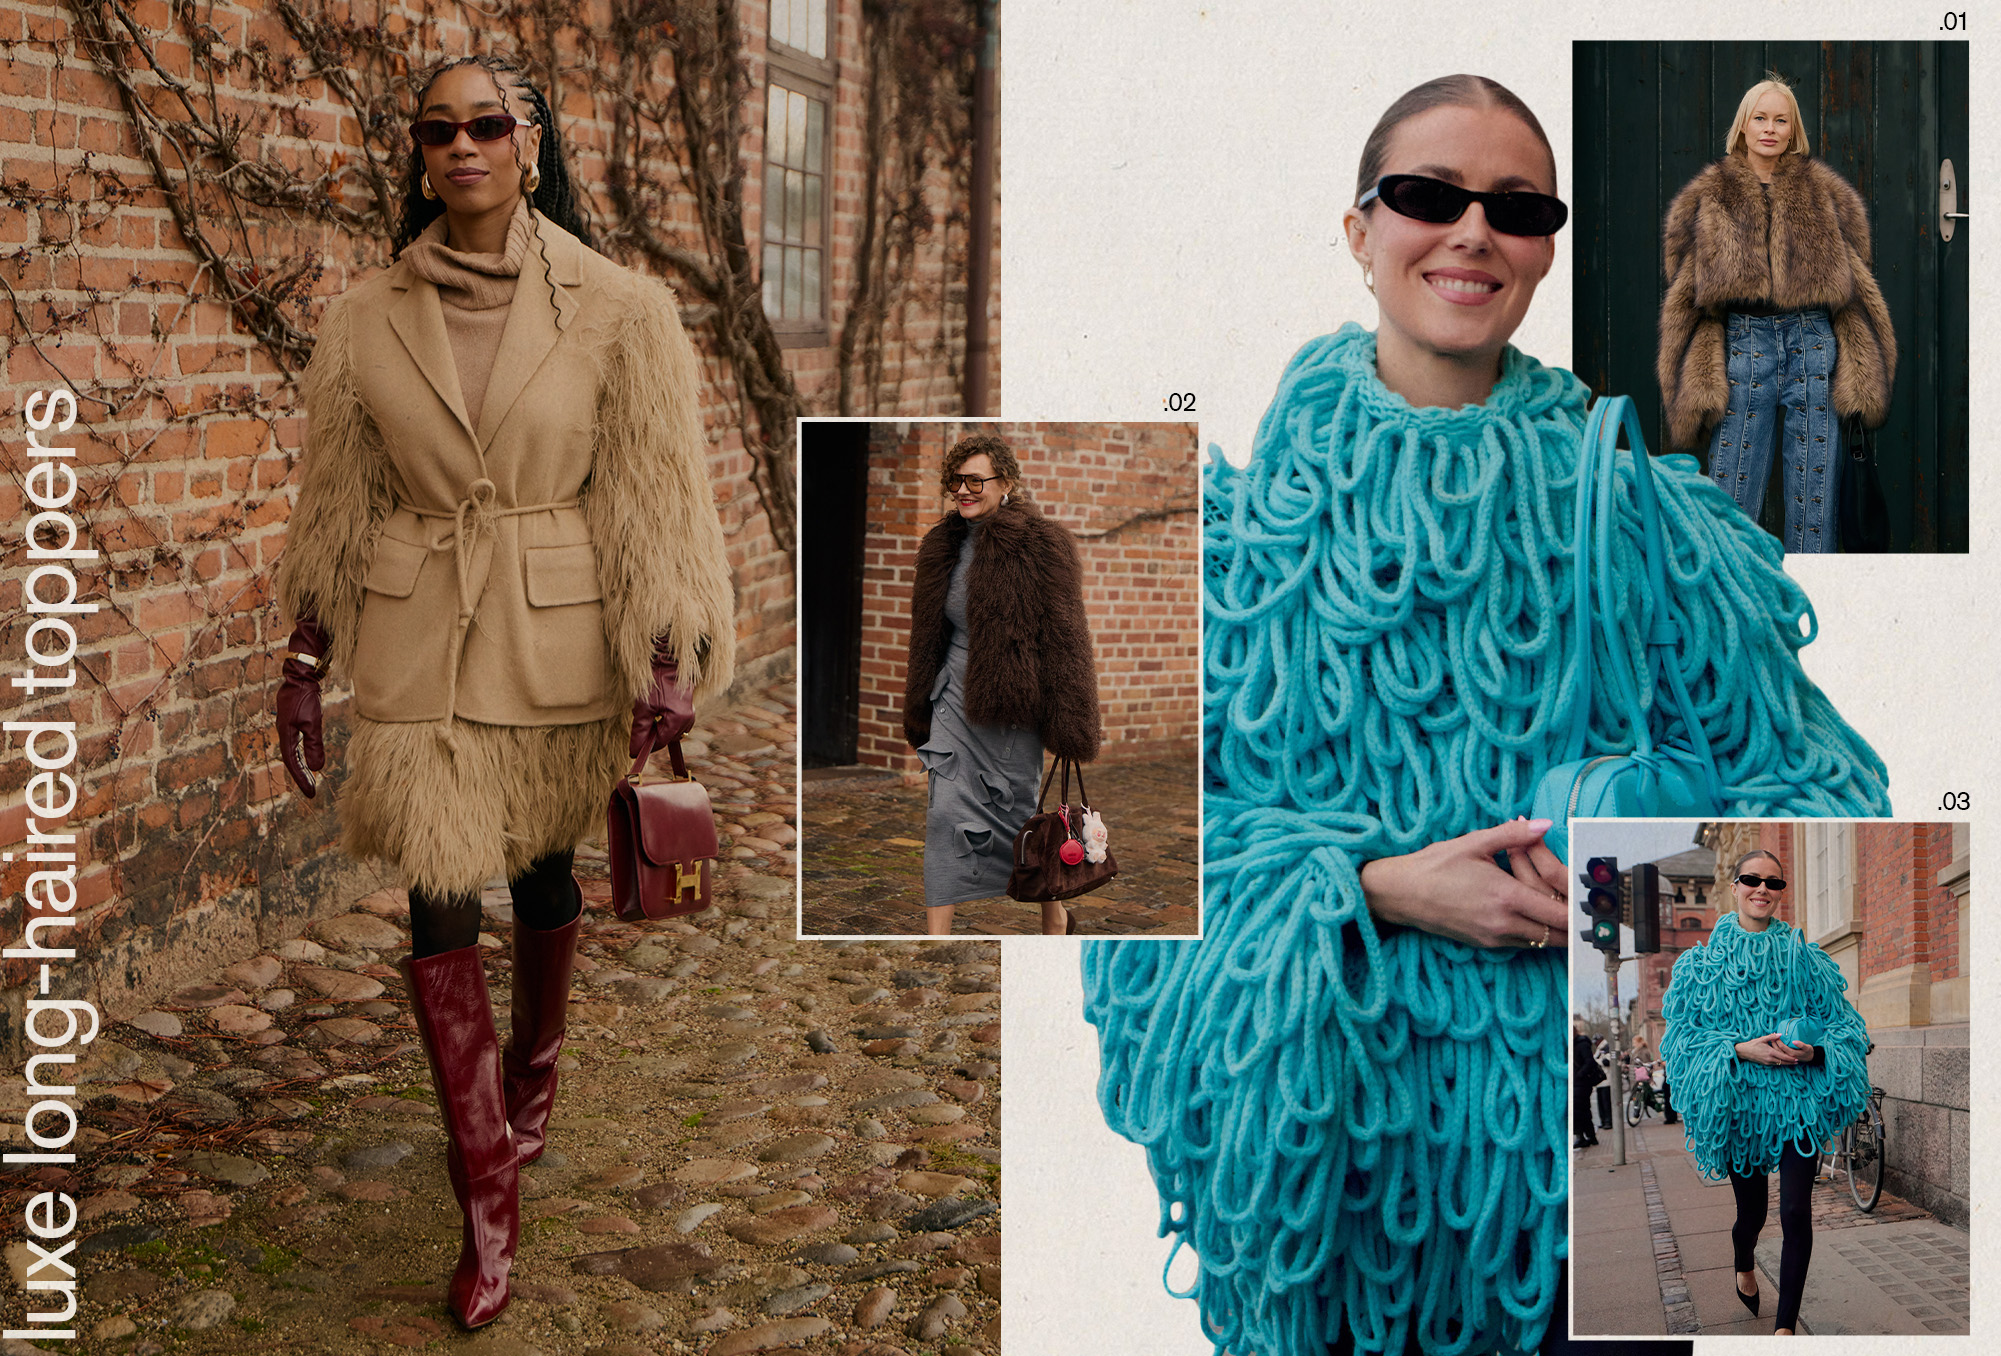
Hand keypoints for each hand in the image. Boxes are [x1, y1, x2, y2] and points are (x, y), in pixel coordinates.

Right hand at [276, 615, 328, 798]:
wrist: (301, 673)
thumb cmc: (306, 696)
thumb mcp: (312, 722)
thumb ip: (313, 745)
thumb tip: (317, 769)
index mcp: (285, 733)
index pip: (291, 762)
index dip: (301, 778)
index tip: (311, 794)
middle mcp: (283, 730)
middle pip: (290, 758)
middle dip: (300, 775)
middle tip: (311, 791)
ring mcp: (287, 724)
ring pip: (292, 750)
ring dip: (300, 765)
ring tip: (310, 779)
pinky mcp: (293, 718)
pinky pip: (296, 741)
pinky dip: (301, 752)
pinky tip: (309, 757)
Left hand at [630, 638, 694, 761]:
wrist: (668, 662)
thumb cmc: (656, 682)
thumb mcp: (643, 707)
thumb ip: (640, 731)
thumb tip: (634, 752)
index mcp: (678, 720)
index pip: (661, 742)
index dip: (646, 745)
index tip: (633, 746)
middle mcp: (687, 720)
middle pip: (666, 739)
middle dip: (652, 733)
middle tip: (641, 719)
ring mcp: (690, 715)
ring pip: (670, 732)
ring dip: (657, 727)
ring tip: (649, 712)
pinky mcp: (688, 710)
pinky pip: (674, 725)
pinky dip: (663, 721)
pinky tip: (657, 709)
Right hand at [1359, 818, 1568, 949]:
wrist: (1400, 893)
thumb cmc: (1435, 865)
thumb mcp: (1474, 843)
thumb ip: (1514, 835)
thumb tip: (1545, 824)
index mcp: (1506, 895)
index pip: (1560, 914)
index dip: (1582, 913)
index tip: (1594, 903)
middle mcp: (1504, 923)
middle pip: (1558, 936)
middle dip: (1576, 926)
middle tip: (1589, 911)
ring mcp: (1494, 937)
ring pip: (1542, 942)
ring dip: (1555, 930)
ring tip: (1564, 911)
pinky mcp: (1484, 944)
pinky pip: (1522, 943)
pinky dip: (1535, 932)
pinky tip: (1534, 915)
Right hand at [1735, 1033, 1809, 1066]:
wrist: (1744, 1051)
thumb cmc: (1752, 1044)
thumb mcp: (1762, 1039)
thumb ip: (1772, 1037)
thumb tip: (1780, 1034)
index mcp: (1770, 1052)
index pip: (1783, 1056)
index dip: (1790, 1058)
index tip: (1796, 1058)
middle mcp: (1770, 1058)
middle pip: (1783, 1062)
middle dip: (1790, 1062)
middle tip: (1797, 1062)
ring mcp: (1767, 1062)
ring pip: (1779, 1064)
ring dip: (1786, 1064)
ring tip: (1792, 1063)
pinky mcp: (1765, 1064)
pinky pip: (1775, 1064)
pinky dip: (1780, 1063)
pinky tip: (1783, 1062)